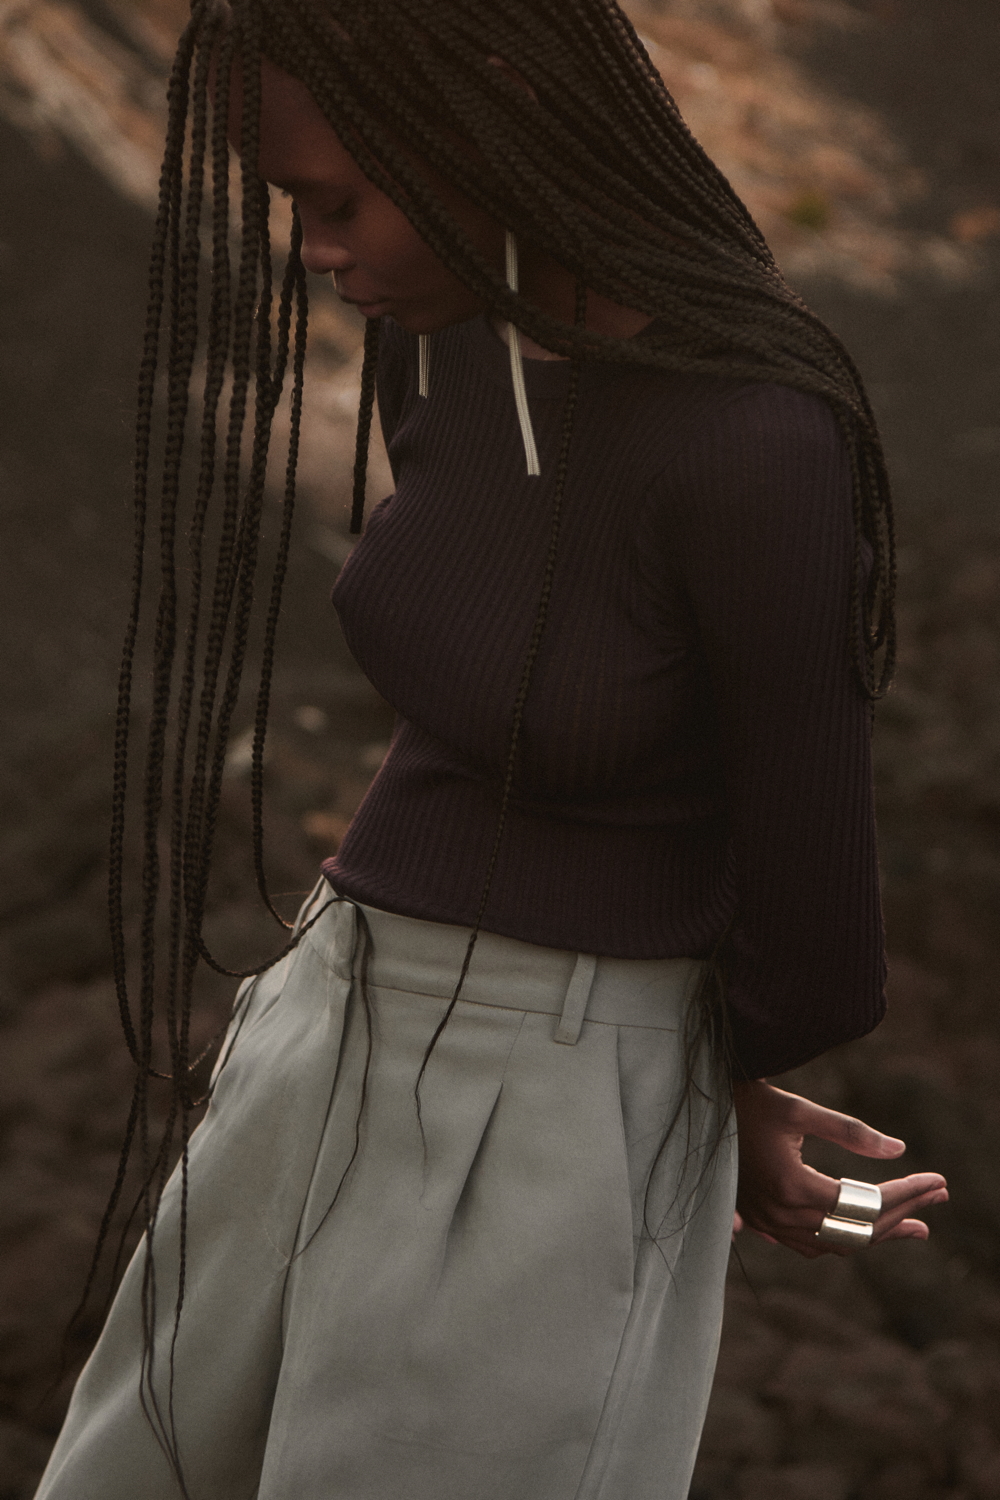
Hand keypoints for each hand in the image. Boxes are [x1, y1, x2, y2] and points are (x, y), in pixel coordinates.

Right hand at [731, 1080, 948, 1257]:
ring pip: (834, 1246)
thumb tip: (899, 1149)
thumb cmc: (749, 1102)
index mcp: (792, 1186)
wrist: (701, 1109)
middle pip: (855, 1231)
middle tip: (937, 1202)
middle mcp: (780, 1214)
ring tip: (912, 1224)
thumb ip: (849, 1131)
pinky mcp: (759, 1222)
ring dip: (876, 1235)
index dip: (906, 1194)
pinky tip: (857, 1231)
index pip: (865, 1204)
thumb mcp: (799, 1109)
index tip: (937, 1182)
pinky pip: (808, 1246)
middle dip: (901, 1217)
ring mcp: (767, 1223)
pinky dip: (840, 1240)